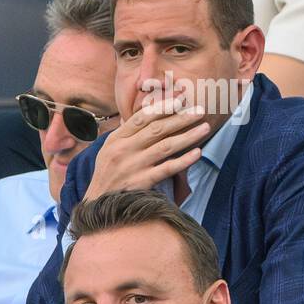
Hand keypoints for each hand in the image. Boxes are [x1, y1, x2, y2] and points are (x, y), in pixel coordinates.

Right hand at [85, 97, 211, 198]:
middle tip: (202, 110)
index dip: (163, 106)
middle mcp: (123, 149)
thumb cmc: (109, 174)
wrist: (98, 204)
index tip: (181, 98)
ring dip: (188, 136)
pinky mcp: (141, 183)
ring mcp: (133, 166)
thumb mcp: (111, 149)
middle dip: (181, 118)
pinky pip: (166, 169)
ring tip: (206, 128)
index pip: (141, 117)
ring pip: (165, 147)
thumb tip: (147, 114)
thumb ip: (128, 134)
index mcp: (117, 138)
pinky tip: (198, 153)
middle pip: (157, 129)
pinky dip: (183, 161)